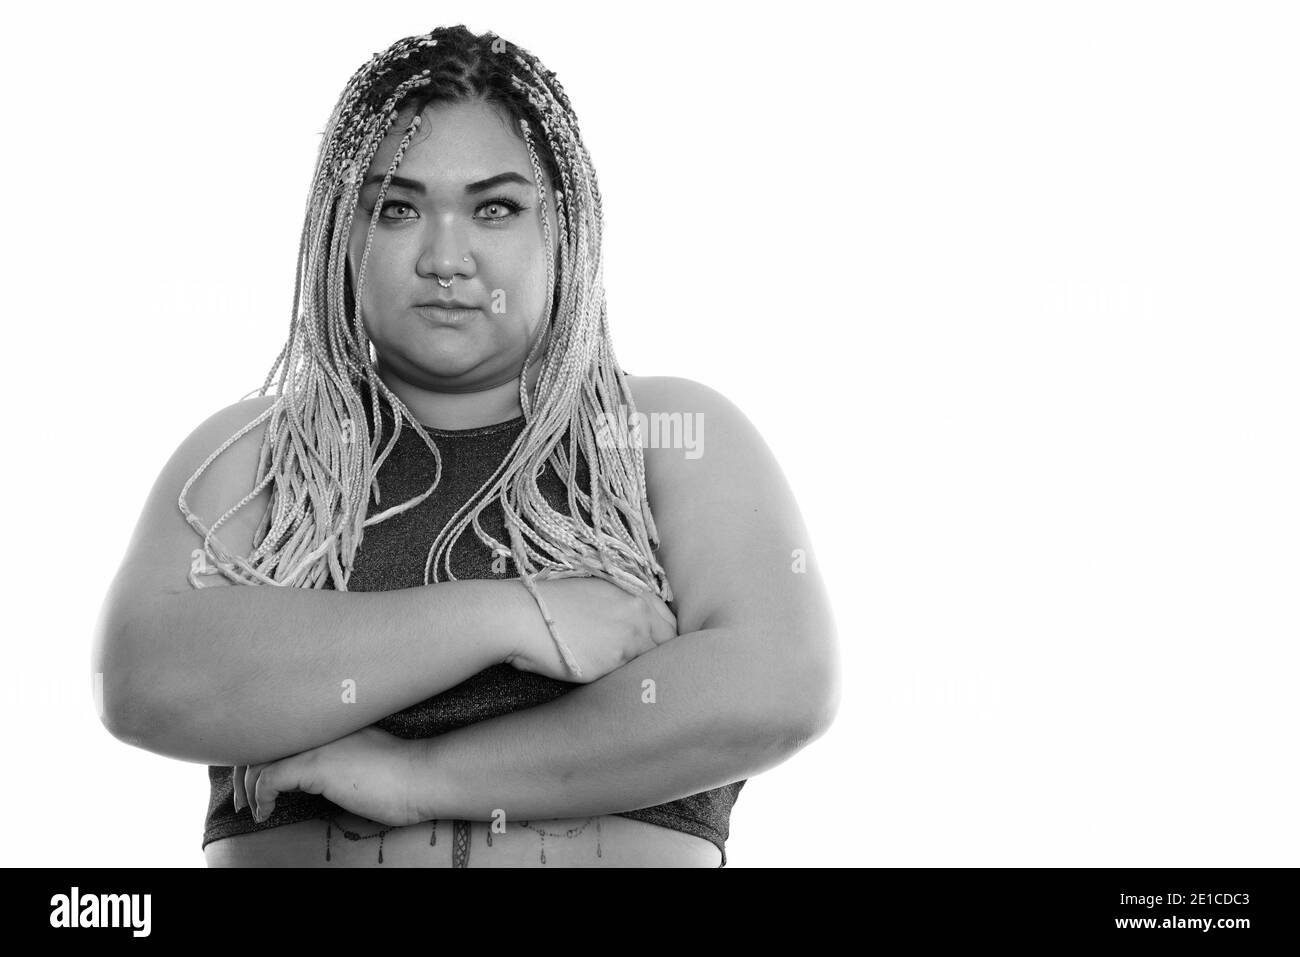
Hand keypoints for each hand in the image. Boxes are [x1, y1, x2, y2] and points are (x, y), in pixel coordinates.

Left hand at [230, 726, 418, 827]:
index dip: (257, 751)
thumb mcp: (360, 751)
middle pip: (259, 740)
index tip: (251, 777)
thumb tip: (310, 770)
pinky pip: (268, 780)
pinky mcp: (315, 765)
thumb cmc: (399, 770)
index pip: (276, 726)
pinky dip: (261, 799)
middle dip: (243, 771)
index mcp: (326, 719)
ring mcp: (315, 743)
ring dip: (249, 790)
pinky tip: (265, 812)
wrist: (422, 774)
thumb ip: (334, 750)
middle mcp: (316, 724)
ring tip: (253, 808)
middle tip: (243, 799)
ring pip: (258, 760)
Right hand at [505, 575, 677, 682]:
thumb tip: (634, 625)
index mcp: (634, 593)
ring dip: (640, 671)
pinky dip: (621, 682)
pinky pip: (626, 678)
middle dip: (660, 657)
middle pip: (669, 645)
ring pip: (649, 664)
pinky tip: (607, 682)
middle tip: (646, 669)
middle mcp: (638, 615)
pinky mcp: (612, 665)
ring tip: (625, 679)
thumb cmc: (547, 601)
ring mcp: (627, 641)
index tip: (656, 649)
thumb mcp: (593, 590)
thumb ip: (621, 605)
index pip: (669, 623)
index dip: (664, 638)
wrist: (521, 617)